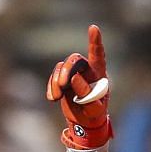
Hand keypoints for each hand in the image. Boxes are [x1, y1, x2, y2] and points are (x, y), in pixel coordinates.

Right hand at [46, 24, 111, 151]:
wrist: (84, 123)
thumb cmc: (94, 114)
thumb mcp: (95, 108)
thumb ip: (87, 94)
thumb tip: (74, 78)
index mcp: (99, 73)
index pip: (97, 54)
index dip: (95, 41)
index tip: (93, 28)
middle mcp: (86, 69)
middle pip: (74, 60)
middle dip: (66, 69)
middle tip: (63, 84)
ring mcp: (73, 74)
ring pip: (61, 68)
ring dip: (56, 81)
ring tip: (56, 97)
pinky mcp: (62, 80)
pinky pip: (53, 77)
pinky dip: (51, 87)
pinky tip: (52, 98)